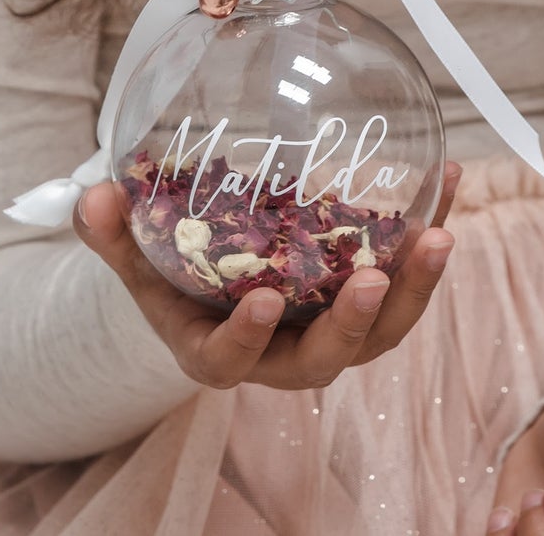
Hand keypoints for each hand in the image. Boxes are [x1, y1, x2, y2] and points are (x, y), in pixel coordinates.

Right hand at [72, 160, 460, 390]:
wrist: (216, 283)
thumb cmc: (173, 275)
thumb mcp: (137, 257)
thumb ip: (115, 232)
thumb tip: (93, 198)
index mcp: (218, 349)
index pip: (232, 363)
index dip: (246, 341)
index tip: (260, 303)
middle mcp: (283, 352)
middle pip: (328, 359)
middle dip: (354, 324)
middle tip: (374, 279)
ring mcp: (331, 327)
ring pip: (383, 330)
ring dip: (416, 288)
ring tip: (439, 235)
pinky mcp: (368, 295)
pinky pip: (406, 275)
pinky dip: (428, 232)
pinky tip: (451, 179)